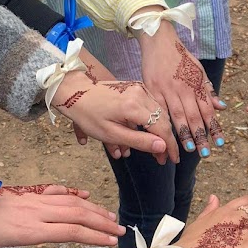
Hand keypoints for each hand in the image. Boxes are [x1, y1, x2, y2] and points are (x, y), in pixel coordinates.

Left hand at [0, 183, 124, 247]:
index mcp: (30, 231)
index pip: (72, 231)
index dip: (95, 237)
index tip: (112, 242)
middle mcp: (35, 212)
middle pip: (77, 214)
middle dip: (102, 222)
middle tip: (121, 230)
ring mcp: (31, 201)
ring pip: (70, 202)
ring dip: (93, 209)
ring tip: (110, 216)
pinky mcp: (25, 196)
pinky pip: (55, 192)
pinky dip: (72, 194)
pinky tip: (84, 196)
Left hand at [53, 69, 178, 163]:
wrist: (76, 93)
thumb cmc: (89, 115)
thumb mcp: (111, 134)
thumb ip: (139, 141)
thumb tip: (163, 147)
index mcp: (133, 106)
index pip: (162, 129)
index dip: (169, 146)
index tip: (171, 160)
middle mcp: (140, 94)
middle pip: (162, 121)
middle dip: (164, 141)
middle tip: (161, 158)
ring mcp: (139, 89)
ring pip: (158, 114)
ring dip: (158, 132)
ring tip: (155, 148)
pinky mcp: (136, 88)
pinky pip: (151, 107)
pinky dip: (151, 122)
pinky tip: (147, 133)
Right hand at [139, 17, 224, 156]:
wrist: (159, 40)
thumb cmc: (181, 57)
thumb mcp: (199, 70)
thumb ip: (208, 90)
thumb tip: (222, 108)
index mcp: (196, 84)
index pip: (207, 110)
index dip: (214, 127)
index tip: (219, 143)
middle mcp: (183, 88)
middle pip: (193, 116)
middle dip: (200, 136)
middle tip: (205, 153)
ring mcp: (166, 89)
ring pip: (176, 115)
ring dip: (183, 134)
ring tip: (189, 149)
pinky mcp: (151, 89)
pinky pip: (157, 110)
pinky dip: (162, 123)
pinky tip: (164, 135)